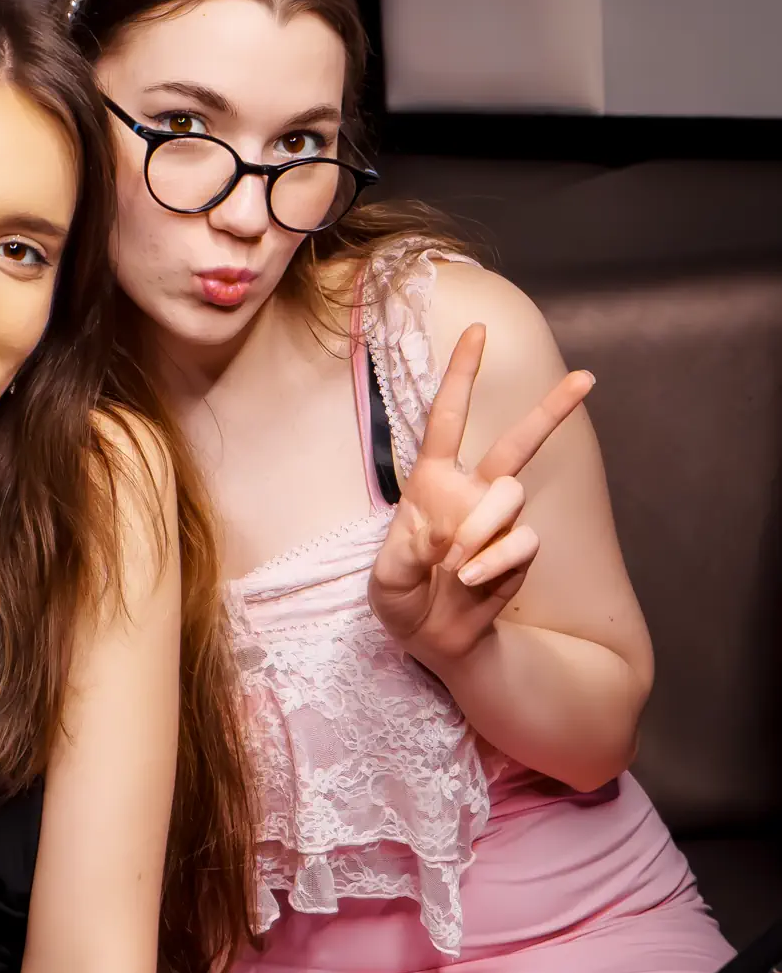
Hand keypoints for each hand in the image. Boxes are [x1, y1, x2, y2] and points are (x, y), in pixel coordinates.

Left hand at [367, 322, 592, 668]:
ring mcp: (500, 522)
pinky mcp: (520, 553)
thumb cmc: (402, 597)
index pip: (447, 419)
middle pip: (517, 442)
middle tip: (587, 377)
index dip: (462, 374)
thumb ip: (407, 554)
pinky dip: (494, 560)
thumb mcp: (386, 579)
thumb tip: (445, 535)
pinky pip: (521, 542)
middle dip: (552, 410)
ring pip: (512, 496)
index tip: (479, 332)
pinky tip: (471, 580)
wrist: (432, 639)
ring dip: (482, 528)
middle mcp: (472, 493)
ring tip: (456, 565)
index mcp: (431, 482)